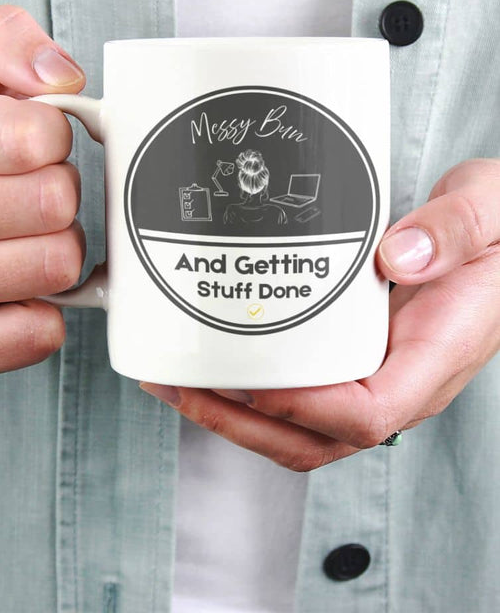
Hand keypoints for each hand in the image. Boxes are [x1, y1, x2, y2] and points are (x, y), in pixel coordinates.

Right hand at [0, 5, 85, 377]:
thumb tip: (57, 75)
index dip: (48, 134)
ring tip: (17, 239)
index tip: (30, 139)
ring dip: (53, 248)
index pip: (34, 137)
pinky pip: (38, 333)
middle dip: (55, 189)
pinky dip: (39, 313)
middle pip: (55, 201)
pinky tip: (11, 291)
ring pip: (56, 263)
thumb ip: (3, 45)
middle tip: (28, 191)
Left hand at [140, 159, 499, 470]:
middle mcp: (405, 376)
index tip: (252, 381)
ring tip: (176, 378)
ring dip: (237, 412)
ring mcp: (380, 368)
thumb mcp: (493, 207)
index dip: (305, 409)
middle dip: (242, 422)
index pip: (369, 413)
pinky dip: (256, 386)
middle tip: (178, 385)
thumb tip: (398, 256)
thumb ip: (457, 229)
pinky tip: (218, 356)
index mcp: (438, 353)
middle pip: (318, 437)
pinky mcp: (361, 351)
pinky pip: (306, 388)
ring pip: (304, 424)